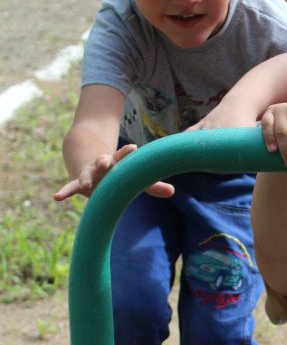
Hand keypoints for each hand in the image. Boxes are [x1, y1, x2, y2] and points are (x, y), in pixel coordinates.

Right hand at [53, 144, 173, 201]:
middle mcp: (102, 166)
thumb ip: (152, 185)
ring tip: (86, 183)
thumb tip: (172, 192)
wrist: (92, 162)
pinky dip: (65, 192)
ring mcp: (90, 173)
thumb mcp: (133, 178)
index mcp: (117, 162)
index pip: (123, 156)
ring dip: (87, 177)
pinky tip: (56, 197)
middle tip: (105, 160)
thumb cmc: (118, 174)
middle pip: (103, 163)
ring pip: (88, 174)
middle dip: (104, 162)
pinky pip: (71, 188)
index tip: (133, 147)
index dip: (127, 152)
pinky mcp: (80, 183)